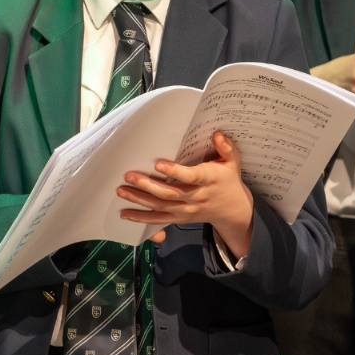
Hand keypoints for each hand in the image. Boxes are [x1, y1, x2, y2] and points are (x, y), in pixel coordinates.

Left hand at [117, 131, 254, 258]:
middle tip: (129, 176)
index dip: (175, 171)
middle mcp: (197, 197)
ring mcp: (187, 210)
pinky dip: (142, 218)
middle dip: (148, 185)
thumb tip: (218, 134)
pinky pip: (159, 221)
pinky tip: (125, 214)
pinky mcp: (180, 218)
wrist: (233, 210)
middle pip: (170, 193)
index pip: (191, 177)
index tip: (158, 163)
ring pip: (161, 207)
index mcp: (209, 180)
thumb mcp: (232, 163)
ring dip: (139, 200)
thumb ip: (226, 149)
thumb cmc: (228, 180)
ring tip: (122, 191)